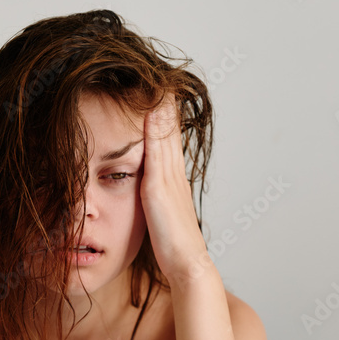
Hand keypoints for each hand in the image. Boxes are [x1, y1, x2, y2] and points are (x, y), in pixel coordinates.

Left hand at [140, 92, 209, 283]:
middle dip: (166, 104)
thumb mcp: (161, 216)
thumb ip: (156, 200)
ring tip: (159, 80)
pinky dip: (156, 126)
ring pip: (166, 134)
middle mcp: (175, 174)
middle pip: (170, 131)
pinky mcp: (160, 186)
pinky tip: (152, 108)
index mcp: (174, 181)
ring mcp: (170, 178)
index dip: (165, 118)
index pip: (168, 141)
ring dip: (163, 107)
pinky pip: (157, 148)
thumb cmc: (173, 247)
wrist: (188, 264)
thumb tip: (150, 192)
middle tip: (162, 76)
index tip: (161, 93)